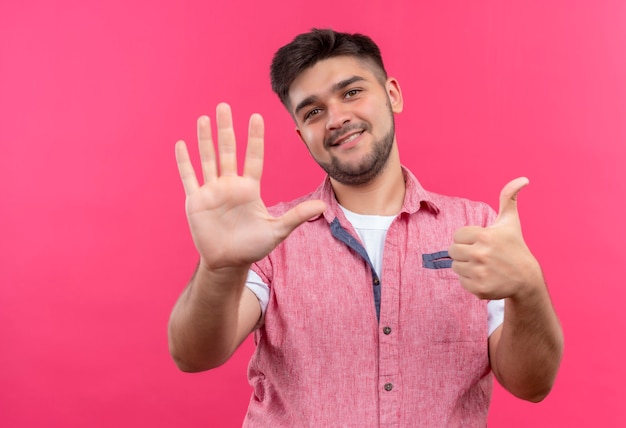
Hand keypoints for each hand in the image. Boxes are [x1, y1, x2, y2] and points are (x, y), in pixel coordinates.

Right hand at [175, 103, 325, 270]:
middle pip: (227, 151)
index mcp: (249, 188)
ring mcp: (212, 191)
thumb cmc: (253, 247)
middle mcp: (230, 185)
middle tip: (223, 106)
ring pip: (207, 159)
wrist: (228, 262)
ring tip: (204, 118)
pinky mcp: (196, 201)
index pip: (254, 157)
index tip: (256, 117)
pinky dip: (184, 162)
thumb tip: (322, 207)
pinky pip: (189, 177)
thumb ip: (296, 217)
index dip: (254, 138)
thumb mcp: (276, 231)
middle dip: (225, 129)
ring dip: (205, 139)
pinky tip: (181, 144)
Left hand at [448, 178, 542, 299]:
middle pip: (452, 252)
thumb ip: (508, 198)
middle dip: (464, 252)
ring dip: (466, 267)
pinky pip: (461, 282)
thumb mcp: (510, 221)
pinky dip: (470, 281)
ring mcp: (479, 273)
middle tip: (481, 255)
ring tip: (484, 266)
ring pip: (456, 267)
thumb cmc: (514, 246)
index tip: (482, 242)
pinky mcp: (479, 288)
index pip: (457, 236)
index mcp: (484, 236)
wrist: (526, 278)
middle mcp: (480, 254)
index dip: (467, 238)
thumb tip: (522, 179)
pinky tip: (485, 277)